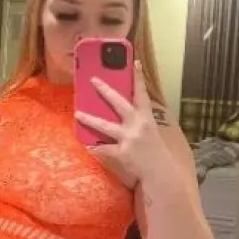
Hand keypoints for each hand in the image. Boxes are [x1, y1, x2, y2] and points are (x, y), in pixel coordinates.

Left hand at [74, 62, 169, 187]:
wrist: (161, 176)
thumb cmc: (155, 154)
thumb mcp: (152, 133)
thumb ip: (140, 122)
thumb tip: (127, 112)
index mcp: (147, 119)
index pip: (142, 94)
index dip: (138, 78)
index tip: (134, 62)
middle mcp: (138, 126)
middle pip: (119, 103)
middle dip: (105, 90)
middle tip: (93, 79)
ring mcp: (129, 139)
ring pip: (104, 126)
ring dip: (89, 119)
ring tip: (77, 113)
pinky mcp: (121, 153)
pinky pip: (102, 149)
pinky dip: (93, 148)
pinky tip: (86, 145)